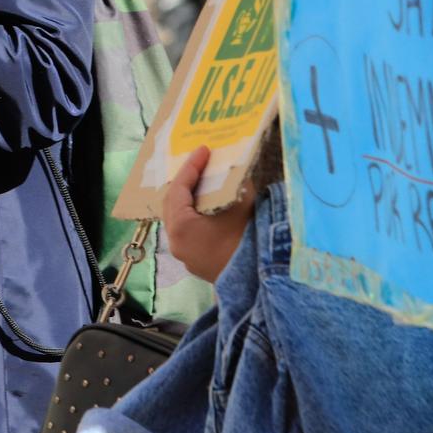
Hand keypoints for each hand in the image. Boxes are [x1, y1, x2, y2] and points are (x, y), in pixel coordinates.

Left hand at [162, 146, 255, 282]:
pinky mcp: (196, 263)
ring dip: (188, 200)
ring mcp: (185, 255)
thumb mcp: (242, 205)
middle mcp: (176, 241)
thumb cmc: (247, 240)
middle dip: (185, 181)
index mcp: (181, 226)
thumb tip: (231, 171)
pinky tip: (207, 208)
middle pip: (173, 204)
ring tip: (202, 182)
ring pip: (179, 219)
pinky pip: (189, 233)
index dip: (191, 166)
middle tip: (199, 164)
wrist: (260, 282)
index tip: (202, 150)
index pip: (179, 188)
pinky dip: (194, 216)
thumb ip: (234, 184)